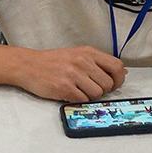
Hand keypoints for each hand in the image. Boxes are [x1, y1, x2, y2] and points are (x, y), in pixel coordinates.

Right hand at [5, 46, 124, 101]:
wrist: (28, 65)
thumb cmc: (53, 62)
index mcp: (88, 52)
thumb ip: (98, 62)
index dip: (119, 79)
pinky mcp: (64, 87)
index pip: (116, 66)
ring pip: (96, 94)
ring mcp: (73, 74)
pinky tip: (69, 93)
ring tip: (78, 90)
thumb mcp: (78, 54)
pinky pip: (82, 100)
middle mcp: (82, 61)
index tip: (113, 85)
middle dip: (102, 91)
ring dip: (90, 96)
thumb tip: (123, 71)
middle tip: (90, 89)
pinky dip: (78, 100)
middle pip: (108, 84)